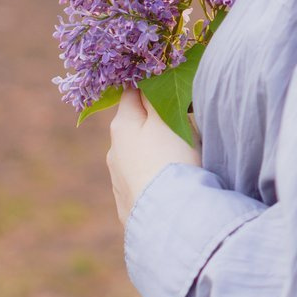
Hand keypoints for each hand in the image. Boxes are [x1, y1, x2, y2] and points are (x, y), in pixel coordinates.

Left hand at [107, 88, 201, 228]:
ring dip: (154, 152)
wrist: (169, 219)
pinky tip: (171, 184)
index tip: (170, 85)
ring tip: (180, 159)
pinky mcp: (128, 207)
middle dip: (155, 122)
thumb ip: (157, 97)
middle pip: (135, 126)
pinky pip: (142, 182)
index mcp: (122, 126)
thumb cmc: (172, 161)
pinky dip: (154, 177)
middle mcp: (113, 152)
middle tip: (183, 123)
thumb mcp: (168, 119)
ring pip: (138, 156)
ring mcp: (118, 181)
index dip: (150, 86)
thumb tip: (148, 77)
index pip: (131, 93)